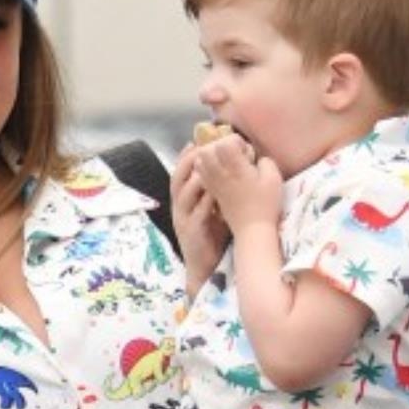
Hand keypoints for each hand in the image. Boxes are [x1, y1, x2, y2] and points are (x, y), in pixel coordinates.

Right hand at [171, 147, 227, 289]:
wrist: (205, 267)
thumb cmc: (213, 235)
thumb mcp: (212, 208)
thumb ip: (216, 190)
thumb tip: (230, 168)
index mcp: (183, 200)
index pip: (180, 173)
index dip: (185, 157)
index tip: (195, 142)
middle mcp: (179, 207)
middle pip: (178, 178)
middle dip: (189, 161)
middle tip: (203, 148)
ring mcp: (183, 219)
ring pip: (185, 193)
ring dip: (197, 178)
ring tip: (210, 166)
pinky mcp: (191, 232)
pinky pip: (197, 212)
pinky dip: (206, 201)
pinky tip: (217, 192)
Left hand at [196, 133, 281, 235]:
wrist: (252, 230)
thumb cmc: (265, 204)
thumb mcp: (274, 178)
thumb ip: (265, 161)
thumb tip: (255, 157)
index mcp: (236, 168)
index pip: (224, 143)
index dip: (234, 140)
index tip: (244, 149)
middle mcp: (221, 174)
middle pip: (205, 150)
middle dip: (217, 145)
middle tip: (230, 152)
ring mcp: (213, 184)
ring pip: (199, 162)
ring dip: (209, 156)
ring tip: (223, 160)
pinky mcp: (212, 193)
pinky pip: (201, 175)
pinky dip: (206, 169)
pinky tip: (219, 172)